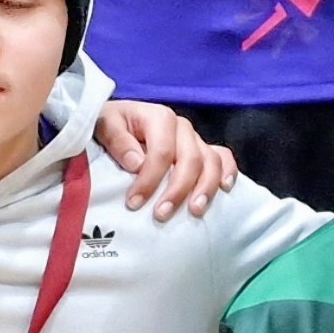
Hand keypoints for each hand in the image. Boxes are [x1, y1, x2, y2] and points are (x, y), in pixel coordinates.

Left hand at [92, 101, 235, 219]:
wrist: (118, 122)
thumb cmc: (111, 126)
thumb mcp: (104, 125)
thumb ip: (118, 140)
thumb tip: (136, 163)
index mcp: (159, 117)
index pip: (162, 151)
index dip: (149, 179)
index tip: (134, 203)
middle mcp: (182, 127)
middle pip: (190, 159)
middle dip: (177, 190)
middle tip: (161, 215)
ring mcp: (195, 139)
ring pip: (211, 162)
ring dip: (205, 189)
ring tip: (195, 212)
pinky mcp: (202, 150)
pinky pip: (223, 158)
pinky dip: (228, 172)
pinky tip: (225, 189)